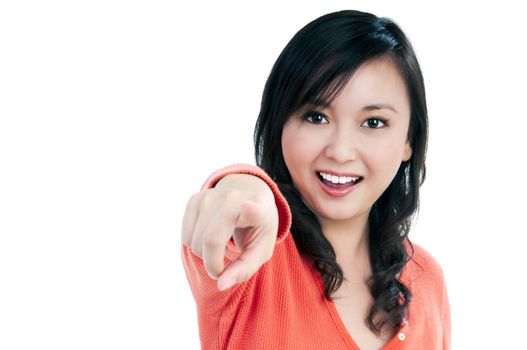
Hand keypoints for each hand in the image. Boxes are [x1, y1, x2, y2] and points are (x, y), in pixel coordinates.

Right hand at [181, 174, 278, 290]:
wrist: (248, 196)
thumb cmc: (256, 228)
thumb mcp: (260, 251)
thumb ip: (244, 270)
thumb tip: (220, 285)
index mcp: (258, 208)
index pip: (253, 209)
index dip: (251, 210)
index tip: (250, 207)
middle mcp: (232, 198)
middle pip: (211, 241)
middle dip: (213, 265)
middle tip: (225, 266)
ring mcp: (210, 196)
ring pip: (193, 242)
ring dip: (204, 255)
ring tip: (220, 246)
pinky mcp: (194, 199)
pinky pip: (185, 236)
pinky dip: (195, 245)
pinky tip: (210, 236)